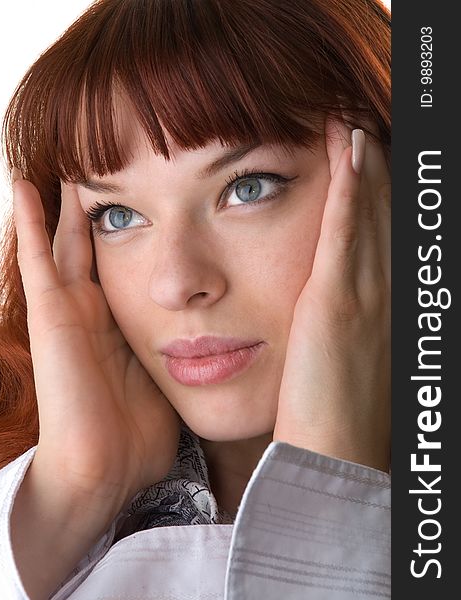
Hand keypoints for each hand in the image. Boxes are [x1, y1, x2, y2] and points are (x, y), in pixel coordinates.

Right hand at [13, 173, 181, 506]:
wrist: (108, 467)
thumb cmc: (141, 436)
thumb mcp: (169, 380)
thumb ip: (183, 354)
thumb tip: (222, 342)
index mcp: (123, 325)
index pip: (131, 267)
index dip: (140, 234)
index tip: (158, 199)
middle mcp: (95, 310)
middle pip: (100, 245)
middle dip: (106, 208)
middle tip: (112, 166)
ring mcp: (69, 309)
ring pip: (69, 241)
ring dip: (68, 202)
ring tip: (70, 160)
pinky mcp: (49, 313)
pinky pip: (38, 258)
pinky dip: (28, 221)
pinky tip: (26, 183)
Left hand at [273, 119, 389, 471]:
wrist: (336, 458)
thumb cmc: (334, 417)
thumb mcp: (344, 361)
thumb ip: (340, 325)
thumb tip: (326, 308)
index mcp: (382, 308)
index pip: (380, 235)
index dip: (377, 191)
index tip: (365, 157)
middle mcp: (384, 294)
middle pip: (382, 215)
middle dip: (376, 167)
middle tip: (363, 123)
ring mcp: (366, 296)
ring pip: (367, 214)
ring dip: (364, 164)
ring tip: (353, 120)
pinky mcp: (336, 305)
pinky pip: (344, 234)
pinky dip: (350, 189)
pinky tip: (347, 150)